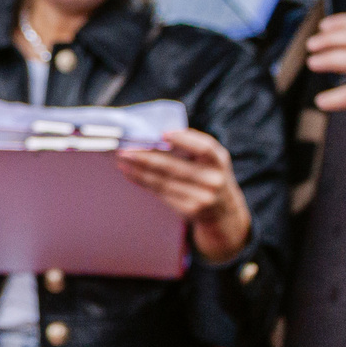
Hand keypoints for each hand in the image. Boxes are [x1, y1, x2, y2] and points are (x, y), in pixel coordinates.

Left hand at [116, 128, 251, 264]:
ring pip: (164, 181)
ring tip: (122, 160)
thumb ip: (189, 146)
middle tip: (125, 149)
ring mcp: (203, 197)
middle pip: (175, 167)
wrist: (223, 213)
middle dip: (146, 157)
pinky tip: (130, 173)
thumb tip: (150, 133)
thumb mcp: (209, 161)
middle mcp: (214, 179)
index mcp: (219, 160)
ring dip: (139, 170)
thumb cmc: (208, 176)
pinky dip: (143, 181)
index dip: (184, 140)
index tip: (162, 133)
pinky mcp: (191, 210)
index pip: (204, 148)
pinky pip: (162, 193)